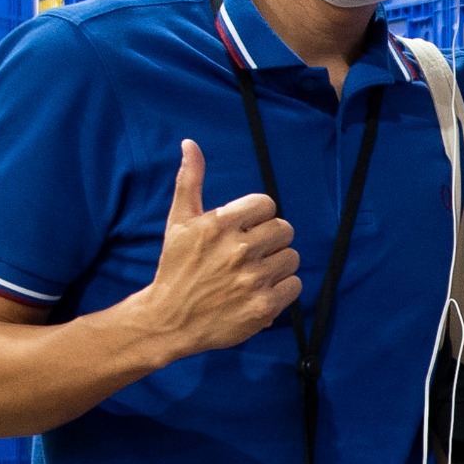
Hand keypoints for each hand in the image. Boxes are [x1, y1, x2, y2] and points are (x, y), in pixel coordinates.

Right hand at [127, 140, 299, 361]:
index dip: (258, 217)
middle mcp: (238, 249)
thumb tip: (190, 144)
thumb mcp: (178, 221)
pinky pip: (295, 285)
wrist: (169, 319)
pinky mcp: (263, 306)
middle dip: (270, 240)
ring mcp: (252, 279)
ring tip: (254, 273)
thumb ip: (189, 180)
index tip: (245, 230)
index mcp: (220, 223)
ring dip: (278, 265)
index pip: (267, 205)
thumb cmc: (175, 267)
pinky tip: (260, 291)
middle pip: (284, 230)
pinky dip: (283, 289)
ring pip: (292, 257)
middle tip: (250, 253)